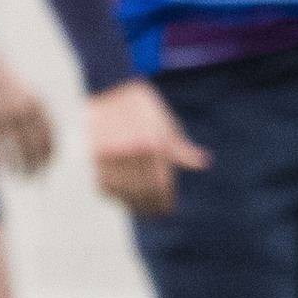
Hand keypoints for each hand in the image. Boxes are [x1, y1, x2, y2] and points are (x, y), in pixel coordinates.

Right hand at [0, 41, 53, 174]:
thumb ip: (25, 103)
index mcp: (34, 99)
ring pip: (14, 150)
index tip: (49, 165)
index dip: (51, 152)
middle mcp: (21, 108)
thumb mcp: (16, 84)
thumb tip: (30, 123)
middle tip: (36, 178)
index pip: (49, 133)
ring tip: (19, 177)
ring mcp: (0, 114)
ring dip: (19, 167)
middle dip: (37, 165)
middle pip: (34, 145)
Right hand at [86, 78, 210, 215]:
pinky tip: (120, 197)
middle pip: (142, 190)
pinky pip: (104, 183)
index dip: (164, 199)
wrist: (105, 84)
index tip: (167, 209)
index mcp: (152, 143)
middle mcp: (132, 151)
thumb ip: (180, 147)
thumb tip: (203, 162)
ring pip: (123, 189)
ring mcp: (111, 154)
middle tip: (155, 213)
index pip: (160, 183)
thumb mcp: (163, 121)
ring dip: (132, 203)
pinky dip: (113, 194)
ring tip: (140, 210)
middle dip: (150, 205)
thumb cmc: (138, 102)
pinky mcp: (94, 154)